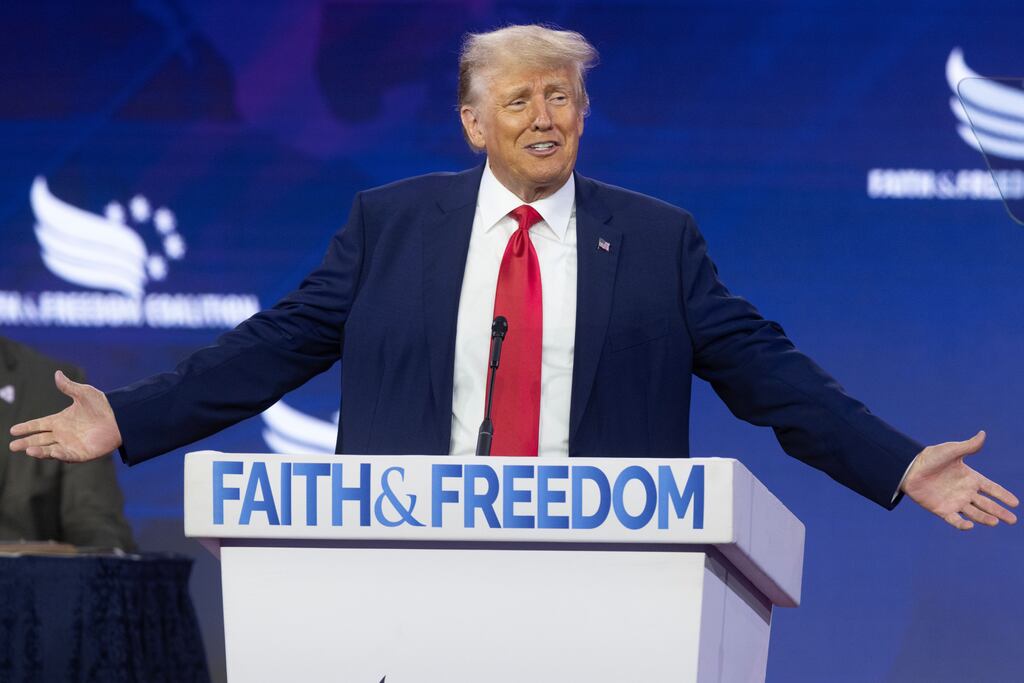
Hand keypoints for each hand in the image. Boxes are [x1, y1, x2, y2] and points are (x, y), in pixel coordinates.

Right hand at [9, 370, 122, 461]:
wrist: (121, 418)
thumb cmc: (103, 405)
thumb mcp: (84, 393)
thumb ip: (69, 387)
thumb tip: (57, 373)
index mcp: (61, 420)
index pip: (39, 425)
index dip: (26, 427)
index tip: (13, 430)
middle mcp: (63, 434)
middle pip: (40, 440)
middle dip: (26, 442)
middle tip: (12, 446)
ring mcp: (71, 444)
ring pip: (50, 449)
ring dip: (38, 451)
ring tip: (26, 449)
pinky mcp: (81, 453)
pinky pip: (66, 455)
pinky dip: (56, 454)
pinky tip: (47, 453)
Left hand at [902, 431, 1017, 529]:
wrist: (908, 468)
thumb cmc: (930, 457)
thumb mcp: (951, 451)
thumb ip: (968, 446)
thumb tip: (983, 433)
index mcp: (970, 478)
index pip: (991, 488)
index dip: (1003, 495)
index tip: (1016, 503)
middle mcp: (965, 492)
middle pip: (987, 504)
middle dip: (1000, 512)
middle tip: (1013, 520)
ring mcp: (954, 502)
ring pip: (974, 513)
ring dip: (985, 518)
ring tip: (995, 522)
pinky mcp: (942, 510)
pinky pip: (954, 520)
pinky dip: (962, 525)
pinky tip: (970, 526)